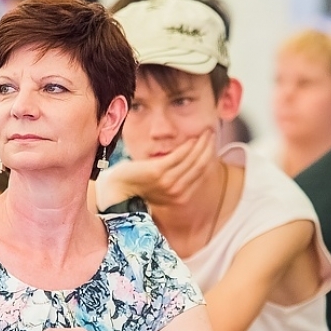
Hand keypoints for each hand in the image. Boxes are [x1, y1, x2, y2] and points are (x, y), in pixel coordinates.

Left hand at [95, 130, 217, 207]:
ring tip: (206, 132)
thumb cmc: (139, 184)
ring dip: (201, 144)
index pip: (201, 174)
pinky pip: (179, 156)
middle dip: (208, 148)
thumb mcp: (163, 184)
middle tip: (212, 134)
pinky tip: (192, 138)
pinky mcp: (158, 172)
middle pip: (200, 166)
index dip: (209, 157)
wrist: (118, 189)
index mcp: (181, 198)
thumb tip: (193, 160)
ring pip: (192, 160)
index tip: (212, 143)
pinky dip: (187, 146)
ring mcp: (168, 183)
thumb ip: (178, 176)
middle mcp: (177, 192)